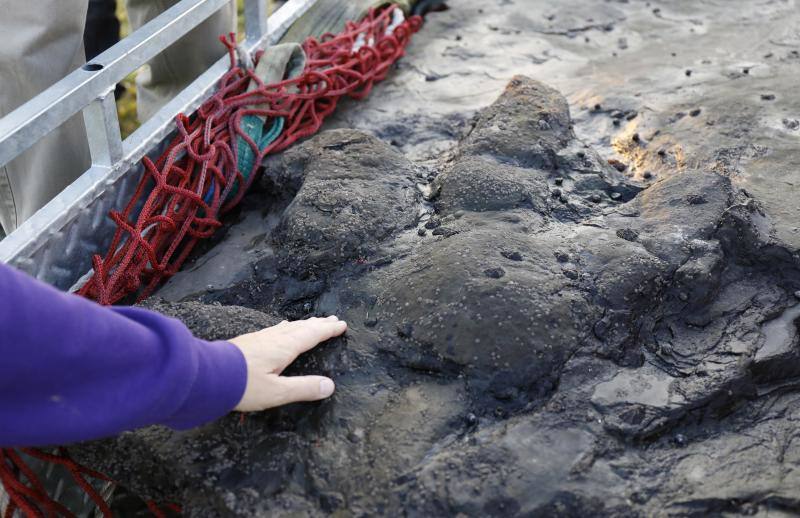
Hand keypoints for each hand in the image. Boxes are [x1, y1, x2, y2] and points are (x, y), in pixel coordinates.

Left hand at [229, 316, 346, 411]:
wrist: (207, 375)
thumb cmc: (243, 385)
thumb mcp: (276, 392)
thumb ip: (303, 388)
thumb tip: (330, 386)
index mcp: (284, 348)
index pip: (312, 335)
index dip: (328, 330)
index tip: (342, 325)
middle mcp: (274, 338)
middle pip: (301, 327)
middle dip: (318, 324)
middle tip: (332, 320)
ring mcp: (260, 338)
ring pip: (287, 327)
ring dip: (303, 324)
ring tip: (311, 322)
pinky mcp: (249, 341)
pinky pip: (275, 329)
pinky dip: (286, 327)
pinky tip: (280, 328)